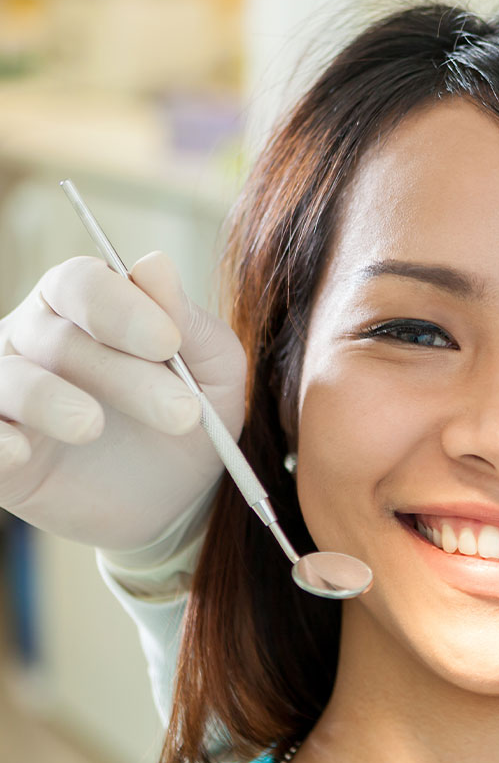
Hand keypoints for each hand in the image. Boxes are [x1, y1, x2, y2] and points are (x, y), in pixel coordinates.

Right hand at [0, 252, 245, 550]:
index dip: (121, 309)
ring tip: (90, 426)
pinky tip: (18, 453)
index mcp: (88, 307)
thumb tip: (154, 264)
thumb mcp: (214, 373)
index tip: (168, 343)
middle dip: (124, 375)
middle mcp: (36, 339)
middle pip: (59, 338)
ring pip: (9, 379)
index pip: (82, 283)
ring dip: (48, 400)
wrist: (175, 498)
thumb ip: (190, 324)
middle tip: (183, 414)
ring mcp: (9, 394)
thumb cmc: (189, 415)